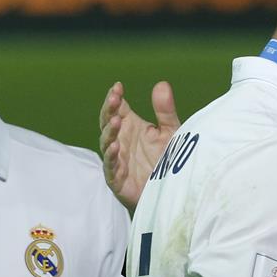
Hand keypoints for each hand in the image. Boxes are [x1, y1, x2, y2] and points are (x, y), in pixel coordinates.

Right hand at [99, 81, 179, 211]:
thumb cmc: (166, 161)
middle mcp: (121, 141)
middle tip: (113, 98)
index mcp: (131, 127)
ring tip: (116, 121)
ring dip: (109, 132)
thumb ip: (165, 111)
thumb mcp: (170, 132)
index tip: (118, 86)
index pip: (118, 108)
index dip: (115, 97)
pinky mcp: (117, 178)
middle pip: (108, 122)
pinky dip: (111, 156)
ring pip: (106, 143)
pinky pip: (111, 166)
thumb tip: (162, 84)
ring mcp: (117, 159)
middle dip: (109, 110)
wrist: (169, 192)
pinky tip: (115, 147)